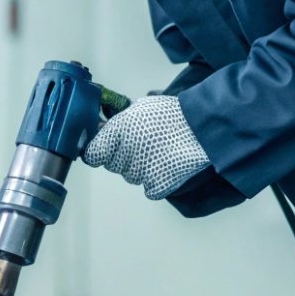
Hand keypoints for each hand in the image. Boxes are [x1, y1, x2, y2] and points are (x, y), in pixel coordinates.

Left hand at [82, 95, 210, 199]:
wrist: (202, 128)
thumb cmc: (171, 115)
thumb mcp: (138, 108)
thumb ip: (116, 122)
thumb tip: (100, 129)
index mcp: (117, 132)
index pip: (92, 155)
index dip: (99, 151)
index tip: (105, 149)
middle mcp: (125, 154)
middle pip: (112, 166)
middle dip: (123, 157)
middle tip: (143, 145)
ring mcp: (140, 172)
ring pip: (131, 176)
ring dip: (140, 168)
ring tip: (160, 151)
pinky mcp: (156, 186)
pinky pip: (148, 188)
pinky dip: (156, 180)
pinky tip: (167, 164)